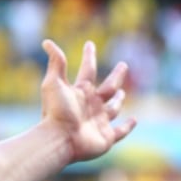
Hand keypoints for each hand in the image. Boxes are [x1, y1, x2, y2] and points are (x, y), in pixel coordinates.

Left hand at [41, 39, 134, 164]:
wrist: (59, 139)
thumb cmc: (56, 111)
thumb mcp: (54, 82)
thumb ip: (56, 62)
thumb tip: (47, 41)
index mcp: (81, 91)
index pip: (88, 70)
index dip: (89, 57)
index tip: (89, 44)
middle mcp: (91, 105)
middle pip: (107, 88)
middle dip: (116, 77)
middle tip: (123, 65)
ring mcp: (99, 121)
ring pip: (113, 108)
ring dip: (118, 101)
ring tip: (122, 93)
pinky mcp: (106, 137)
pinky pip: (120, 132)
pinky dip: (128, 127)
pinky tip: (134, 120)